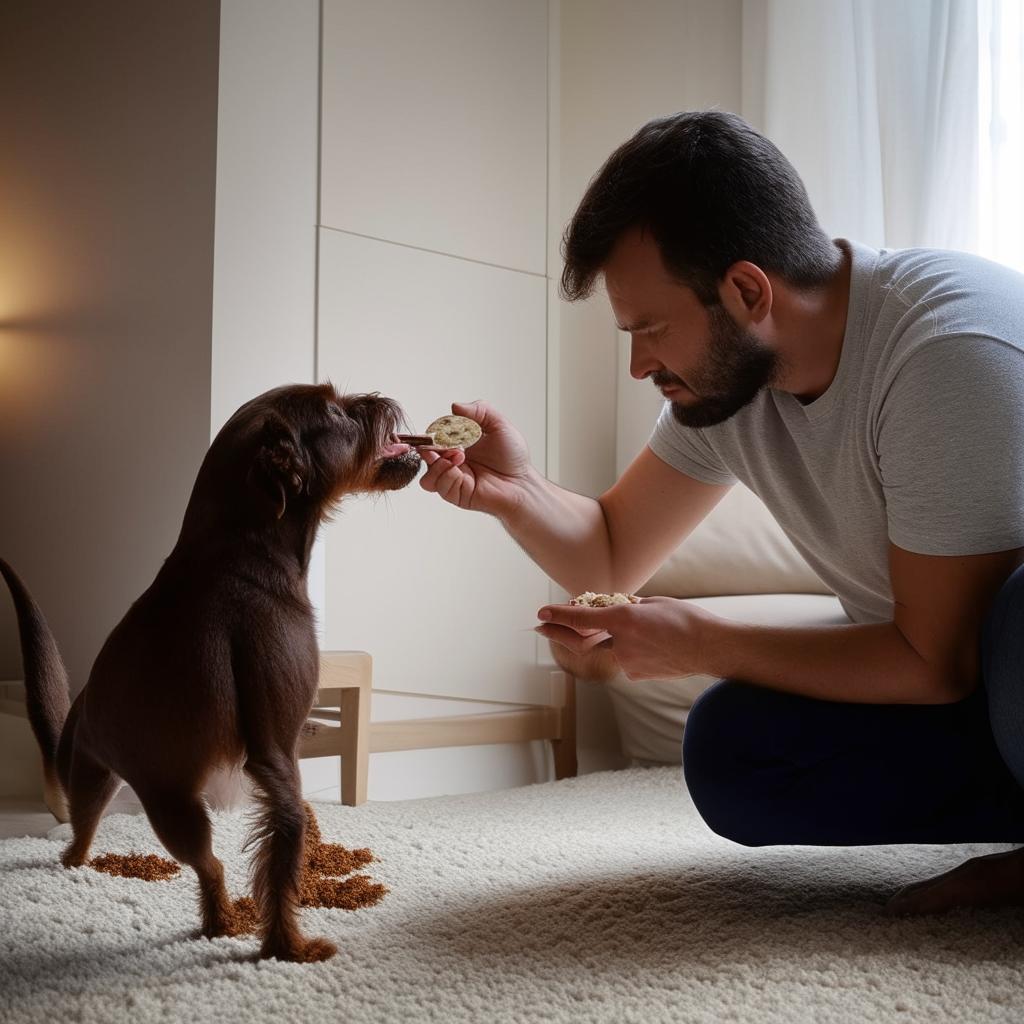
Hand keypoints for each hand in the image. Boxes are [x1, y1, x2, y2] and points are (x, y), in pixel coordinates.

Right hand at [418, 401, 533, 517]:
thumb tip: (455, 406)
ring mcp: (452, 479)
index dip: (433, 433)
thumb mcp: (499, 425)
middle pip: (425, 455)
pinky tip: (460, 467)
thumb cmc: (513, 458)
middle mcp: (452, 462)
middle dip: (430, 447)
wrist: (521, 483)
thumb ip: (480, 410)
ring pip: (427, 473)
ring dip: (436, 462)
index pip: (434, 437)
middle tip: (447, 443)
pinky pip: (437, 484)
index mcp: (458, 444)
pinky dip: (444, 473)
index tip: (442, 430)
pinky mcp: (454, 493)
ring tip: (458, 456)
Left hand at [535, 596, 714, 680]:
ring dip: (617, 638)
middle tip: (540, 626)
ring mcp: (628, 662)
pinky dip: (633, 649)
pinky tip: (658, 644)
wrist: (711, 649)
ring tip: (649, 630)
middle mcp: (621, 642)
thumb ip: (628, 608)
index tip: (541, 612)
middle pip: (582, 641)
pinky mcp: (636, 675)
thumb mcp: (653, 604)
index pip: (583, 618)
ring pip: (612, 646)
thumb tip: (612, 610)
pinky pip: (626, 658)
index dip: (559, 615)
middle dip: (558, 632)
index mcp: (624, 619)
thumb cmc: (686, 620)